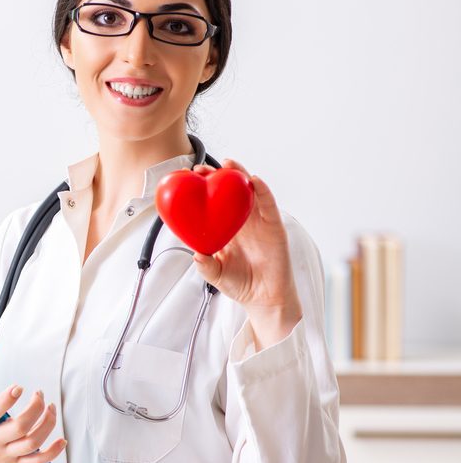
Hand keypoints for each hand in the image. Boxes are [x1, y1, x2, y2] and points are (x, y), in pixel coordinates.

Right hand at [0, 374, 65, 462]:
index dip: (7, 399)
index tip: (18, 387)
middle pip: (19, 428)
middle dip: (34, 408)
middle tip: (38, 394)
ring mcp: (4, 454)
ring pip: (31, 443)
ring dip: (46, 424)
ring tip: (50, 407)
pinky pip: (37, 461)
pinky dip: (52, 452)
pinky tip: (61, 440)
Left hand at [191, 159, 302, 349]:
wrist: (264, 298)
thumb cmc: (241, 284)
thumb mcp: (216, 275)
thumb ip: (206, 266)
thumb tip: (195, 254)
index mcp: (226, 229)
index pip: (213, 203)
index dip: (202, 190)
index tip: (187, 180)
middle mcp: (242, 222)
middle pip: (230, 192)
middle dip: (218, 177)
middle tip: (202, 168)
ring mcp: (259, 222)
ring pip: (249, 192)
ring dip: (240, 175)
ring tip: (229, 164)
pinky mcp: (274, 226)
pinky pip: (269, 205)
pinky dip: (263, 191)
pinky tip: (254, 180)